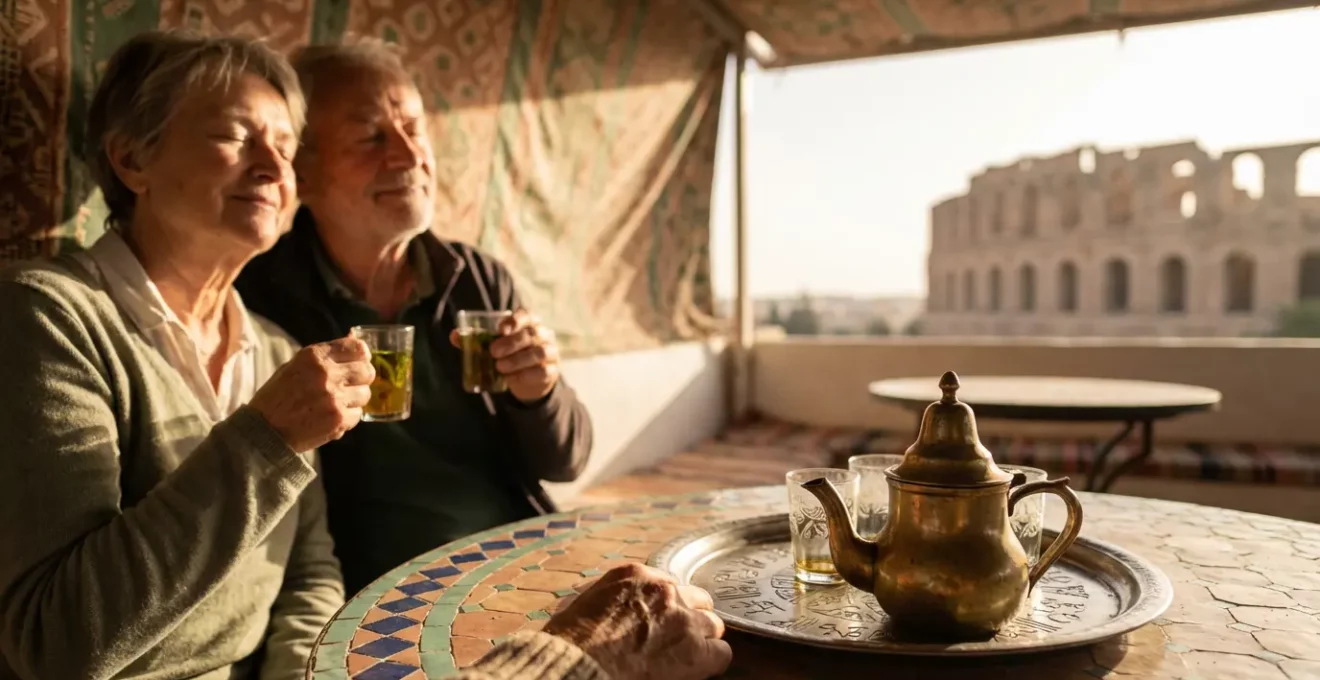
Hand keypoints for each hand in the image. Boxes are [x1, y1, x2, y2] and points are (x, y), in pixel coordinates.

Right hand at [248, 336, 374, 452]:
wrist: (264, 429)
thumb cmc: (279, 396)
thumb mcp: (297, 365)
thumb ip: (327, 354)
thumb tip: (353, 337)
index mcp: (314, 356)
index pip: (358, 348)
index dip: (361, 357)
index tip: (358, 363)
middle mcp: (326, 373)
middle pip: (367, 371)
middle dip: (361, 379)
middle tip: (349, 386)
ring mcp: (334, 397)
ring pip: (365, 394)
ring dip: (354, 400)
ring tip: (336, 404)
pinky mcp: (338, 419)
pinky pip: (358, 414)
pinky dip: (348, 418)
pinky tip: (331, 417)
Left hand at [449, 309, 559, 402]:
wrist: (529, 380)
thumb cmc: (511, 355)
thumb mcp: (496, 345)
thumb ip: (477, 340)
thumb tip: (454, 335)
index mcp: (529, 323)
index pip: (526, 315)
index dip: (515, 320)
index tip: (500, 329)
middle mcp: (543, 335)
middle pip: (530, 335)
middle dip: (511, 343)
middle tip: (493, 352)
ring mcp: (550, 352)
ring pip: (538, 353)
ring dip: (518, 360)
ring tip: (500, 367)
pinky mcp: (551, 371)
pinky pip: (542, 372)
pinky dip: (525, 375)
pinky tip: (511, 379)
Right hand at [542, 564, 731, 679]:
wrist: (578, 663)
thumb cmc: (570, 642)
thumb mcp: (581, 603)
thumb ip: (605, 596)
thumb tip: (602, 604)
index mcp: (635, 575)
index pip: (668, 584)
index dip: (667, 606)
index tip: (659, 620)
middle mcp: (664, 590)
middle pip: (697, 599)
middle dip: (689, 618)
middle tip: (676, 639)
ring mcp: (683, 618)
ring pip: (713, 624)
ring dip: (702, 639)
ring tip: (686, 656)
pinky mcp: (694, 648)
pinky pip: (721, 652)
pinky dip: (711, 662)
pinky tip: (697, 669)